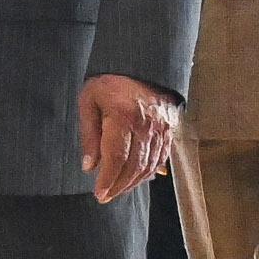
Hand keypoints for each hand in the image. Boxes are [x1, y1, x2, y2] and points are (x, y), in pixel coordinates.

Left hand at [77, 73, 181, 200]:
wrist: (143, 62)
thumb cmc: (110, 80)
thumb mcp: (89, 100)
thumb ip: (89, 134)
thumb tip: (89, 166)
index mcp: (123, 116)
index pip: (116, 158)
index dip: (108, 180)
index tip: (100, 193)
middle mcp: (146, 124)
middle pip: (134, 166)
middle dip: (119, 185)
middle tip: (106, 196)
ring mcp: (161, 128)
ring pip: (149, 165)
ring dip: (133, 182)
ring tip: (118, 189)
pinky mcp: (169, 129)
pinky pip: (160, 157)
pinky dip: (149, 172)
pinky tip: (136, 178)